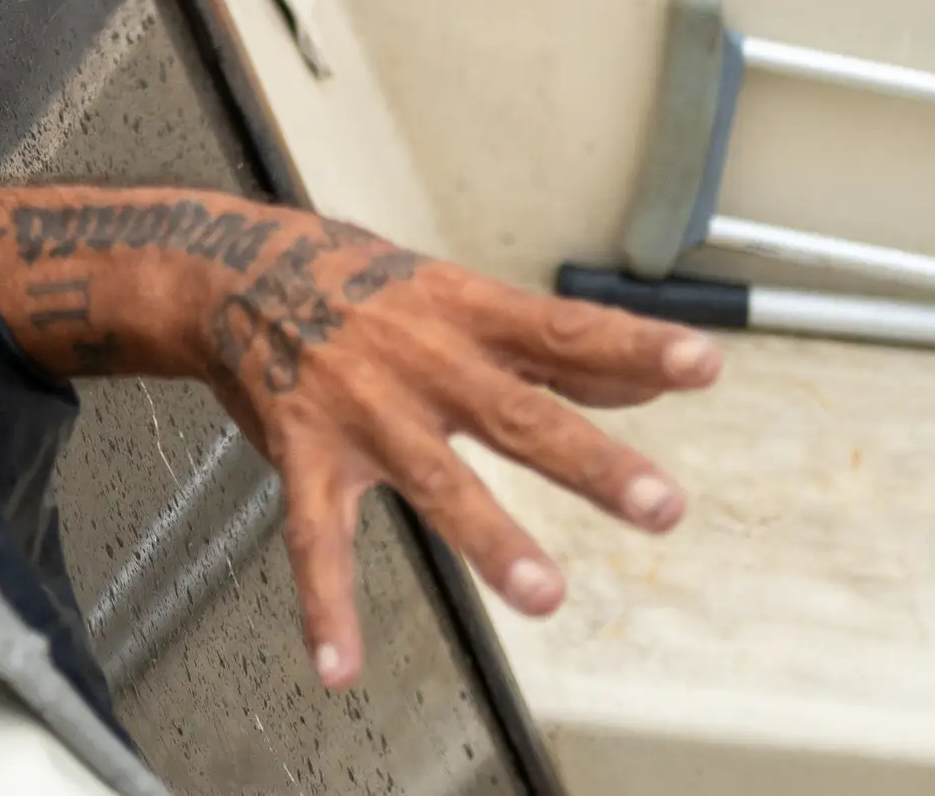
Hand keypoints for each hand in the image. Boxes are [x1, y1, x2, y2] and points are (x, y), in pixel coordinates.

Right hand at [0, 179, 718, 686]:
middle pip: (518, 414)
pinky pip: (316, 538)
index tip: (703, 365)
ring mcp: (363, 410)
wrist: (230, 271)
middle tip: (659, 505)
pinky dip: (326, 605)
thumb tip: (645, 381)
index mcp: (464, 313)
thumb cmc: (359, 287)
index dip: (633, 347)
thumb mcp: (455, 298)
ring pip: (435, 480)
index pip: (564, 330)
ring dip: (491, 538)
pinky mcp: (306, 454)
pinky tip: (341, 664)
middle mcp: (421, 360)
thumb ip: (546, 349)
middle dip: (591, 462)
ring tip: (544, 594)